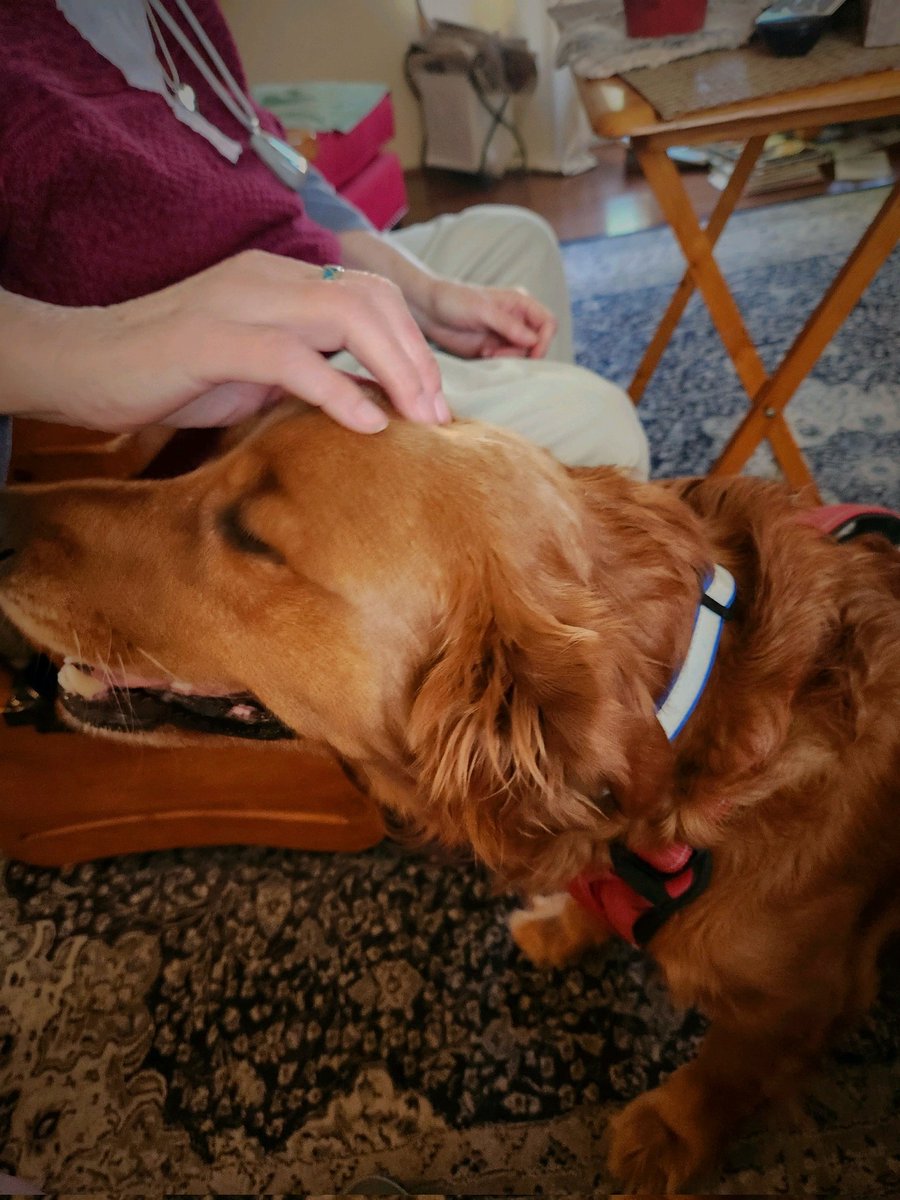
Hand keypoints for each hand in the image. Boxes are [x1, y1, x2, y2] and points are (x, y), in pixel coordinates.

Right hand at [1, 251, 448, 434]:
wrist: (82, 363)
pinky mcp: (209, 339)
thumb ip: (308, 371)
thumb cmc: (168, 372)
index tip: (434, 401)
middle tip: (440, 415)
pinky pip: (292, 358)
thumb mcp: (253, 371)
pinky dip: (340, 390)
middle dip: (419, 357)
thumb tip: (370, 400)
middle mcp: (267, 279)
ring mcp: (239, 303)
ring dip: (396, 369)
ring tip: (419, 418)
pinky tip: (368, 424)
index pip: (371, 294)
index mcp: (280, 281)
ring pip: (346, 315)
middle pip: (373, 298)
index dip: (414, 345)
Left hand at [411, 278, 556, 360]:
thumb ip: (508, 325)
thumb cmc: (455, 300)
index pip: (548, 323)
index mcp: (521, 304)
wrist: (428, 310)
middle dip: (523, 353)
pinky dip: (499, 365)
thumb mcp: (483, 310)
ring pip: (523, 357)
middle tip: (498, 353)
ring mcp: (505, 338)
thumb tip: (534, 340)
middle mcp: (517, 322)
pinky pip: (506, 364)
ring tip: (487, 353)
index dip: (544, 340)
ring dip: (509, 360)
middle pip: (538, 345)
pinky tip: (483, 356)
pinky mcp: (493, 352)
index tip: (531, 353)